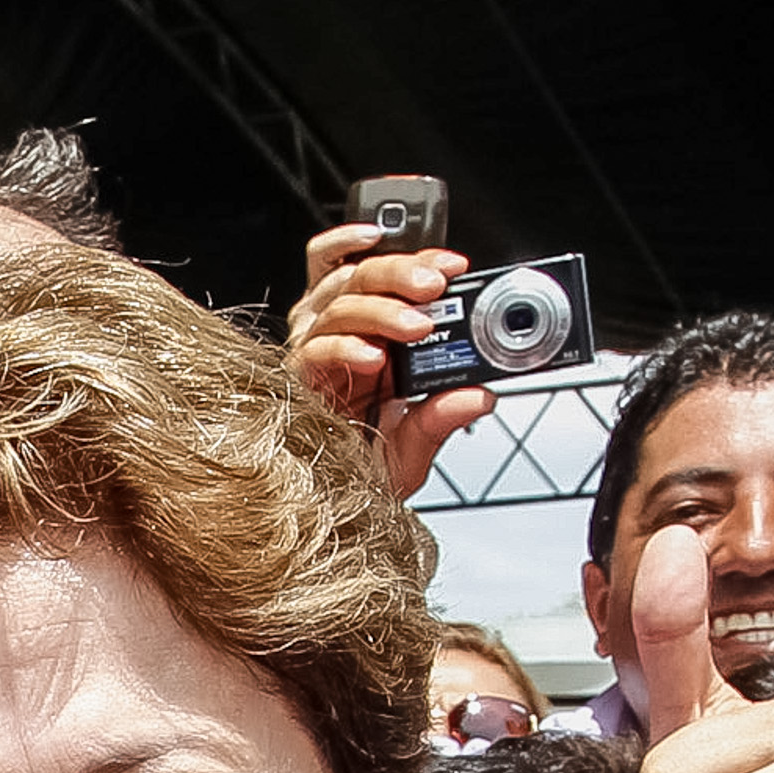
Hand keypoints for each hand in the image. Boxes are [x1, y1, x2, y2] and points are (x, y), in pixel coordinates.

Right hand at [283, 219, 493, 500]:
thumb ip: (441, 419)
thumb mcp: (413, 448)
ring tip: (416, 327)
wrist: (324, 512)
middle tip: (434, 287)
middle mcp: (336, 338)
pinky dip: (341, 345)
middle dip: (397, 273)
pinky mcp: (293, 379)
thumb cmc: (358, 474)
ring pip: (335, 302)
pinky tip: (371, 355)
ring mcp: (312, 354)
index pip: (382, 278)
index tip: (452, 266)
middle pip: (356, 277)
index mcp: (369, 341)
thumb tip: (481, 396)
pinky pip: (310, 348)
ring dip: (379, 307)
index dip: (413, 259)